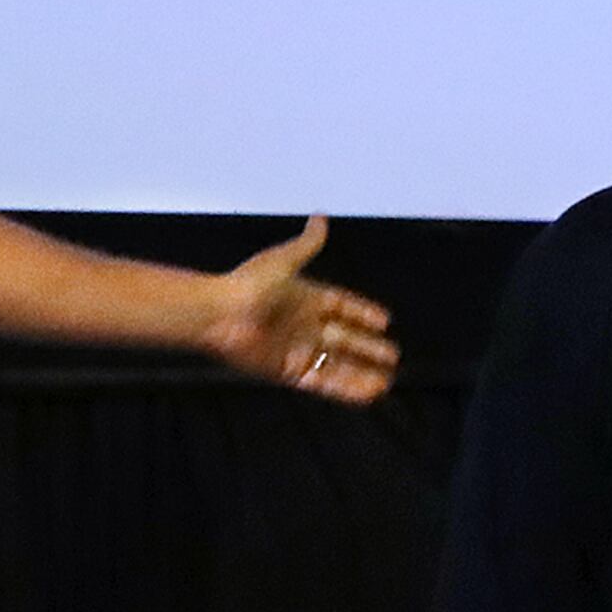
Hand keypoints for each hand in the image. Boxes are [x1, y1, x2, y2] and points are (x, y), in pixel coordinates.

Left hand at [197, 215, 396, 401]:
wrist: (219, 314)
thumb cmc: (247, 284)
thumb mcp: (283, 260)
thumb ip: (307, 244)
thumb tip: (320, 217)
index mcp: (305, 297)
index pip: (342, 306)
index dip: (362, 314)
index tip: (385, 321)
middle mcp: (303, 325)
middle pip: (344, 340)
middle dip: (368, 349)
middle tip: (393, 356)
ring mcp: (297, 350)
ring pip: (337, 365)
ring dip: (361, 373)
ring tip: (386, 381)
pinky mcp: (288, 371)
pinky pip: (322, 382)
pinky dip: (345, 388)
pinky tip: (366, 393)